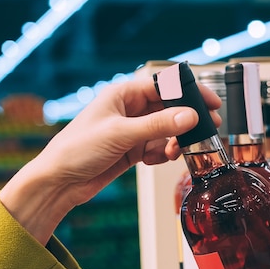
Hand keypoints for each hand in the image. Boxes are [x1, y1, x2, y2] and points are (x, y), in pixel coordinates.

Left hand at [0, 76, 221, 243]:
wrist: (59, 182)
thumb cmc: (77, 149)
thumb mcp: (121, 134)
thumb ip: (158, 125)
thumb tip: (190, 116)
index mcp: (123, 95)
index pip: (164, 86)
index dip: (189, 93)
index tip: (210, 102)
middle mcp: (129, 110)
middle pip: (169, 109)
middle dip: (186, 121)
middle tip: (207, 129)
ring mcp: (131, 131)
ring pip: (166, 131)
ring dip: (174, 141)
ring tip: (175, 152)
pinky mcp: (132, 150)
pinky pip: (157, 148)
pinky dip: (162, 154)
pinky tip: (157, 160)